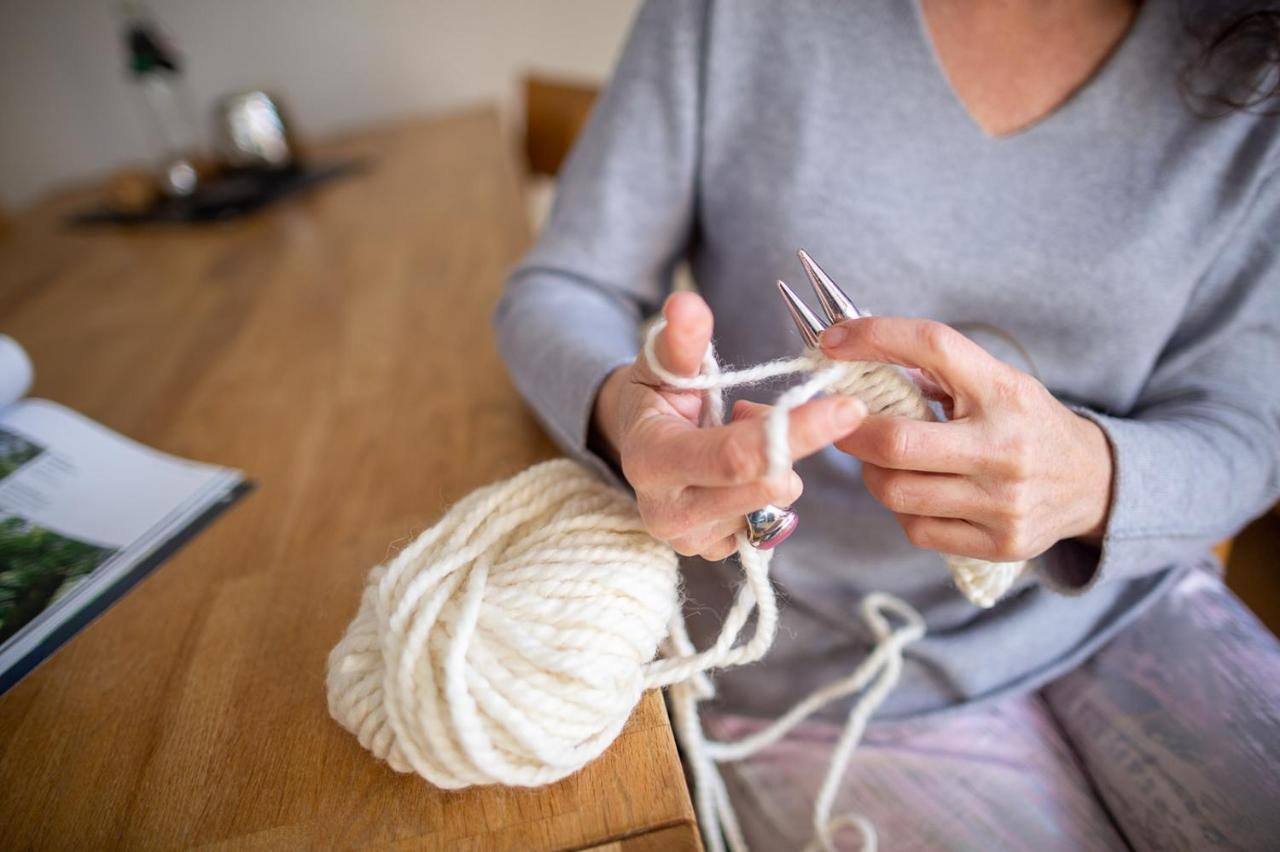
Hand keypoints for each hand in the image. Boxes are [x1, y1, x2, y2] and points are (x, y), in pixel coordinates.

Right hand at [593, 292, 865, 559]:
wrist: (639, 447)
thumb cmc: (655, 399)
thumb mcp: (662, 364)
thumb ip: (681, 338)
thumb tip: (687, 302)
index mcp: (651, 461)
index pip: (736, 455)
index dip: (797, 431)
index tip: (848, 406)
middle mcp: (668, 512)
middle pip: (765, 484)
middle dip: (796, 441)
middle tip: (784, 406)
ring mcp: (694, 540)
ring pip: (777, 501)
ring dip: (780, 463)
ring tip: (743, 434)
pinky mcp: (718, 552)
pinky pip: (775, 520)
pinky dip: (772, 487)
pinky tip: (746, 470)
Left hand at [819, 317, 1113, 561]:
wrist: (1093, 483)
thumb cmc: (1024, 424)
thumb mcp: (995, 382)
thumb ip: (934, 369)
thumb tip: (852, 348)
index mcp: (1004, 391)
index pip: (933, 345)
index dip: (875, 337)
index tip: (833, 340)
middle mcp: (1006, 447)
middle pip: (895, 442)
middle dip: (851, 433)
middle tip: (841, 426)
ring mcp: (1004, 501)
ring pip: (896, 492)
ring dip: (873, 474)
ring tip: (884, 461)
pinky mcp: (999, 543)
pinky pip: (917, 529)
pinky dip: (903, 510)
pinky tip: (918, 494)